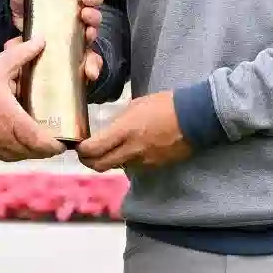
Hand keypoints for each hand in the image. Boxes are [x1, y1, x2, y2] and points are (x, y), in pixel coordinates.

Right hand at [0, 37, 63, 161]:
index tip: (64, 143)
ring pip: (16, 156)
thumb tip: (41, 41)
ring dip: (28, 152)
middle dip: (44, 150)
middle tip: (54, 141)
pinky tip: (13, 142)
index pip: (39, 141)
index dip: (54, 146)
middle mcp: (3, 138)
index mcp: (11, 120)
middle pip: (30, 153)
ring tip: (36, 142)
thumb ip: (22, 55)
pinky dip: (12, 152)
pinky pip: (1, 156)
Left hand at [9, 0, 112, 84]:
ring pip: (95, 28)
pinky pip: (92, 61)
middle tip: (86, 2)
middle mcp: (81, 12)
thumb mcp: (22, 0)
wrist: (23, 48)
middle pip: (96, 3)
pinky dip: (93, 66)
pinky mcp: (80, 56)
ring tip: (87, 30)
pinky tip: (89, 71)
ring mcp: (82, 34)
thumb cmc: (29, 17)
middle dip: (95, 0)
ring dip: (93, 27)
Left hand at [76, 91, 193, 171]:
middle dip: (88, 161)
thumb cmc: (165, 105)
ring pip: (115, 167)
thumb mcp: (136, 105)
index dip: (81, 150)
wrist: (194, 118)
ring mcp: (142, 161)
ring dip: (107, 161)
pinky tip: (129, 149)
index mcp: (125, 131)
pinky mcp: (153, 167)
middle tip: (85, 153)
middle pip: (99, 165)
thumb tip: (108, 130)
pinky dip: (125, 161)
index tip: (79, 145)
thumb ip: (119, 121)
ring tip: (107, 149)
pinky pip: (132, 167)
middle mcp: (131, 150)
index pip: (93, 149)